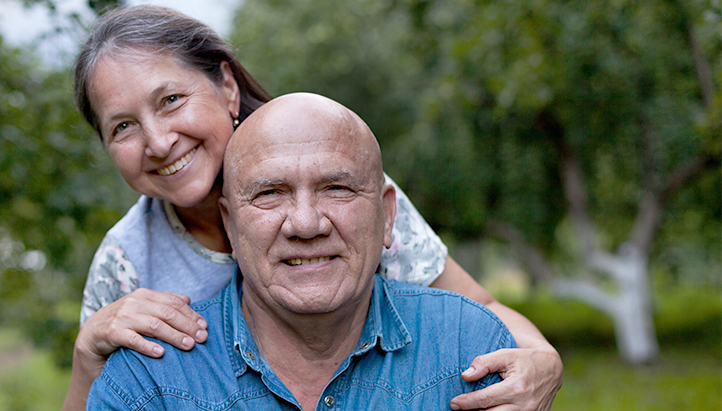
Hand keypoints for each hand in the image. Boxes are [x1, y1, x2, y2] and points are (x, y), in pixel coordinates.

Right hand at [75, 288, 207, 371]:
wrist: (91, 336)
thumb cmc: (124, 323)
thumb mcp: (143, 310)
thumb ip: (164, 304)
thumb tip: (188, 300)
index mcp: (145, 295)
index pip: (174, 303)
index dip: (191, 314)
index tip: (204, 326)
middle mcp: (134, 303)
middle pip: (167, 313)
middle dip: (187, 326)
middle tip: (202, 338)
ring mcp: (122, 317)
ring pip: (153, 325)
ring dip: (174, 336)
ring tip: (188, 346)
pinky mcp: (111, 333)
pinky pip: (132, 339)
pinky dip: (147, 346)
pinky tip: (161, 353)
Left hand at [449, 347, 562, 409]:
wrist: (552, 368)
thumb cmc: (525, 359)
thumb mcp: (505, 354)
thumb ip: (484, 363)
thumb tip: (465, 376)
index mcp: (516, 388)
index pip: (484, 400)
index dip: (466, 403)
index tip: (453, 403)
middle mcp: (524, 405)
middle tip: (458, 408)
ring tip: (471, 409)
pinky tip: (487, 410)